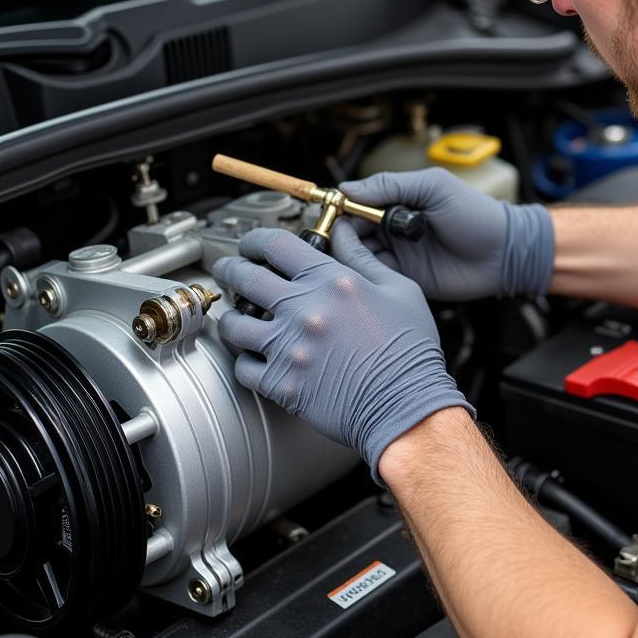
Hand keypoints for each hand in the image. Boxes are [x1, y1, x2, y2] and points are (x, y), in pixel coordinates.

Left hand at [212, 223, 473, 481]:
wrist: (406, 406)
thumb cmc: (409, 351)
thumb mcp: (399, 289)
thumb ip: (363, 257)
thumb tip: (342, 232)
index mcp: (332, 282)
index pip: (277, 244)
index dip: (255, 240)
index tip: (251, 245)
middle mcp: (304, 310)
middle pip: (244, 277)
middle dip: (230, 269)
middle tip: (228, 271)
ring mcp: (289, 348)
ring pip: (234, 324)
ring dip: (232, 317)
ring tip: (237, 317)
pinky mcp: (282, 384)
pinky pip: (243, 367)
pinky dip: (245, 360)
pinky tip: (254, 356)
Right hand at [340, 168, 554, 300]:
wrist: (504, 253)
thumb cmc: (476, 214)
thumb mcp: (433, 188)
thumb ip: (391, 186)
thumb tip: (348, 187)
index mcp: (398, 202)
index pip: (358, 203)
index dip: (341, 207)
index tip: (329, 212)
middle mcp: (393, 228)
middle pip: (351, 230)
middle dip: (339, 232)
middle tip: (331, 237)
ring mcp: (398, 255)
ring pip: (358, 254)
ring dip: (347, 253)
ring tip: (342, 253)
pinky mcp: (403, 279)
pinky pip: (374, 276)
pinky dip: (362, 273)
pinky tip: (356, 271)